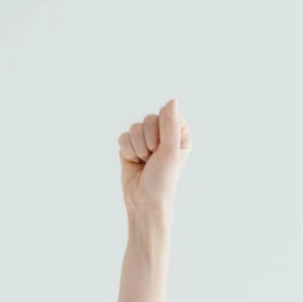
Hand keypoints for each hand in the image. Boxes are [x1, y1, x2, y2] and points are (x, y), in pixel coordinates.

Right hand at [119, 97, 191, 224]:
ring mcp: (145, 140)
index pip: (168, 114)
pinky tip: (134, 163)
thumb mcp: (170, 151)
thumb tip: (172, 100)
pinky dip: (127, 152)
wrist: (144, 202)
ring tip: (144, 162)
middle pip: (149, 119)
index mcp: (179, 134)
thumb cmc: (162, 181)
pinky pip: (123, 137)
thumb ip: (170, 125)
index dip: (163, 130)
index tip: (165, 148)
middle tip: (153, 158)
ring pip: (134, 127)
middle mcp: (162, 135)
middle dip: (149, 141)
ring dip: (138, 148)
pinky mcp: (130, 147)